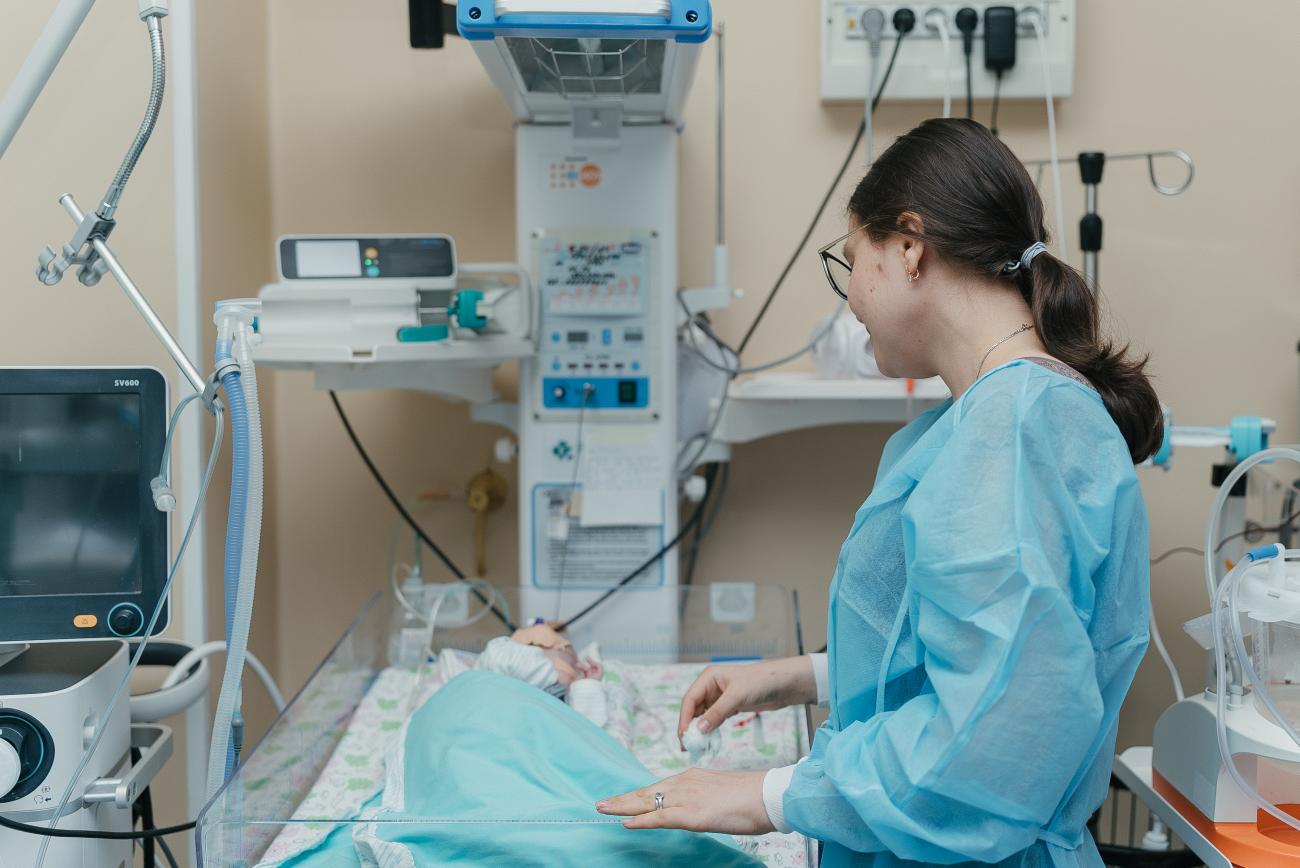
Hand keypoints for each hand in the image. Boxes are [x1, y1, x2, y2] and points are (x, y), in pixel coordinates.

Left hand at [596, 769, 772, 834]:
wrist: (767, 794)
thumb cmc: (750, 796)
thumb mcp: (719, 792)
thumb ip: (701, 797)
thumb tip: (692, 808)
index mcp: (692, 777)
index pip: (658, 787)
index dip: (638, 795)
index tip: (623, 799)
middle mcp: (685, 783)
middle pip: (647, 792)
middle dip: (623, 798)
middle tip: (602, 802)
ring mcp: (687, 797)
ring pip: (648, 802)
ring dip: (624, 807)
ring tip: (605, 809)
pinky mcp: (691, 813)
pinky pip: (660, 817)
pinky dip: (641, 820)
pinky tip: (627, 823)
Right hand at [677, 656, 815, 742]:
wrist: (785, 685)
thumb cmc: (761, 682)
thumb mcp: (737, 696)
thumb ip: (717, 713)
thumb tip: (698, 730)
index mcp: (709, 678)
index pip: (690, 699)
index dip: (684, 718)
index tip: (684, 736)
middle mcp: (712, 687)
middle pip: (694, 709)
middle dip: (690, 726)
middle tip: (687, 746)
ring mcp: (720, 697)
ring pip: (704, 715)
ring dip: (700, 730)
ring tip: (696, 747)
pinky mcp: (730, 706)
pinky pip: (715, 719)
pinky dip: (711, 729)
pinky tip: (709, 740)